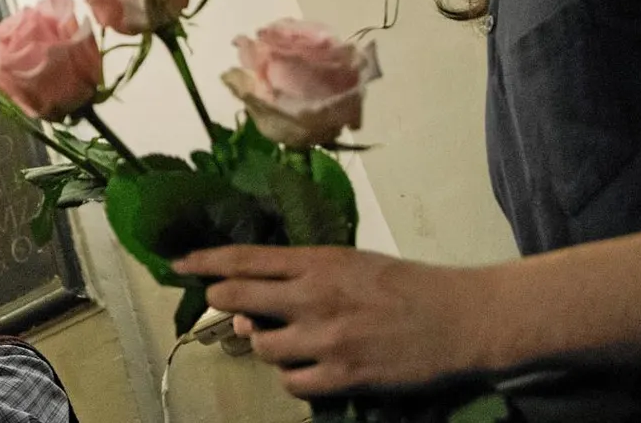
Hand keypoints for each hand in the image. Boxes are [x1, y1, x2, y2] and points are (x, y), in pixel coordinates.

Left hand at [174, 246, 496, 397]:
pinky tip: (307, 368)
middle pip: (239, 299)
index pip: (245, 259)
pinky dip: (292, 377)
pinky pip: (292, 382)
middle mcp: (315, 297)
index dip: (206, 262)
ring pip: (261, 347)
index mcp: (318, 262)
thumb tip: (256, 297)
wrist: (462, 318)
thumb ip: (304, 275)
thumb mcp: (352, 263)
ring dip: (264, 345)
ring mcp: (328, 338)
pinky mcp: (345, 375)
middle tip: (225, 307)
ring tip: (285, 339)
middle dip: (223, 303)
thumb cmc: (408, 285)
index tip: (179, 264)